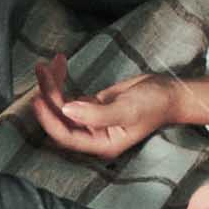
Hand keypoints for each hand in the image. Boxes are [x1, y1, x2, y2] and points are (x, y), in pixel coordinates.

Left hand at [25, 57, 208, 157]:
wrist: (170, 92)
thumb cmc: (154, 104)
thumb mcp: (128, 109)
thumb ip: (97, 113)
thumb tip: (67, 110)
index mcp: (100, 143)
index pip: (65, 135)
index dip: (48, 119)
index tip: (38, 97)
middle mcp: (92, 135)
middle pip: (59, 119)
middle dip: (48, 95)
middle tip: (42, 70)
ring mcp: (90, 120)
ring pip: (61, 105)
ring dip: (52, 86)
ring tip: (47, 65)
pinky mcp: (92, 106)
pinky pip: (69, 96)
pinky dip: (62, 81)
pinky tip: (59, 65)